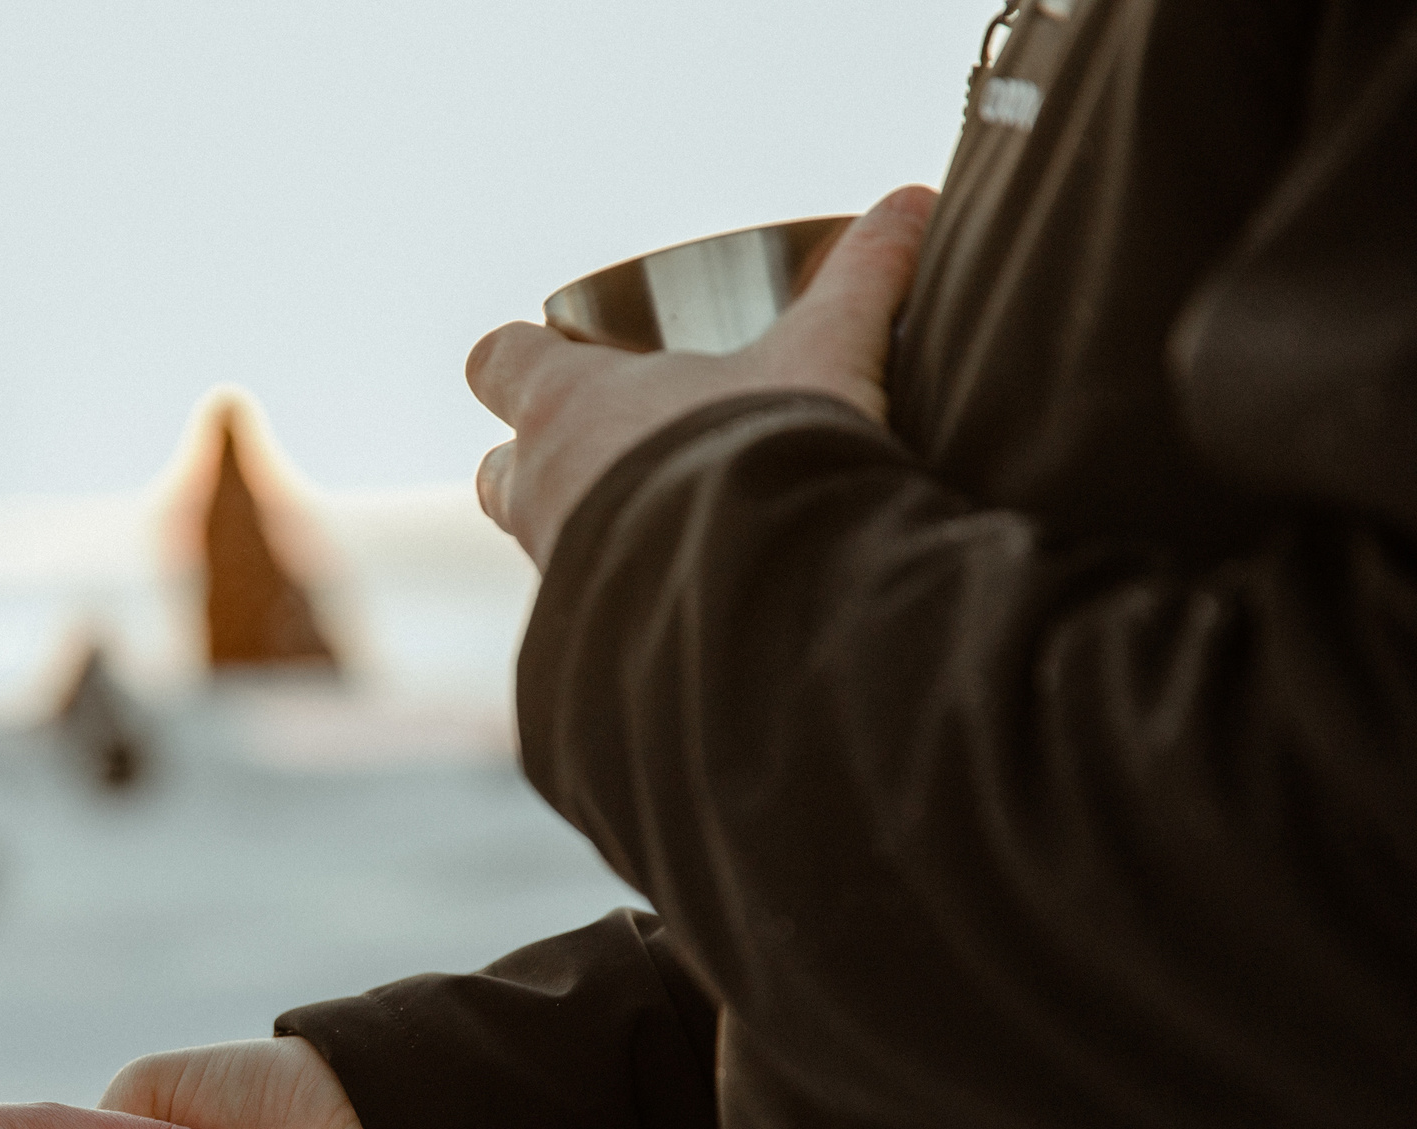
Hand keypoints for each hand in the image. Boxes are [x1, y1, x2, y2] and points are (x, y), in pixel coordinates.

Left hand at [472, 185, 935, 569]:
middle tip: (610, 457)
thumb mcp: (828, 351)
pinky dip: (621, 601)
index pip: (501, 362)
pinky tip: (679, 603)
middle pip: (501, 469)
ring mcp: (558, 566)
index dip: (522, 357)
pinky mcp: (590, 635)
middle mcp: (543, 485)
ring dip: (584, 532)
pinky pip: (586, 612)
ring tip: (653, 532)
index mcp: (569, 401)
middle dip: (537, 461)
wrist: (762, 593)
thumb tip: (916, 203)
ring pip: (541, 540)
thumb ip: (867, 275)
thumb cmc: (767, 456)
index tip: (557, 353)